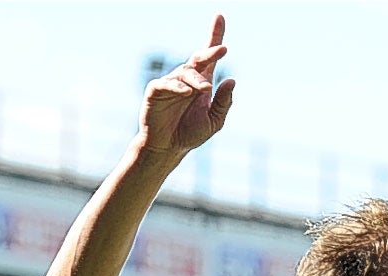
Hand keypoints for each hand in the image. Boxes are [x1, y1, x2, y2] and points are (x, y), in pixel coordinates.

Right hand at [140, 14, 235, 153]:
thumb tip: (232, 80)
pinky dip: (177, 87)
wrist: (168, 148)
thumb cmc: (190, 133)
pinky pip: (166, 84)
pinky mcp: (156, 90)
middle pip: (199, 59)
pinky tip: (187, 92)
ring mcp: (170, 82)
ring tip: (205, 89)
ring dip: (196, 80)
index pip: (208, 56)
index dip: (214, 36)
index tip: (220, 16)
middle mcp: (186, 78)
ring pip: (185, 74)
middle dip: (211, 52)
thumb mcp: (214, 121)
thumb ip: (224, 102)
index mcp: (202, 82)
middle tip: (223, 50)